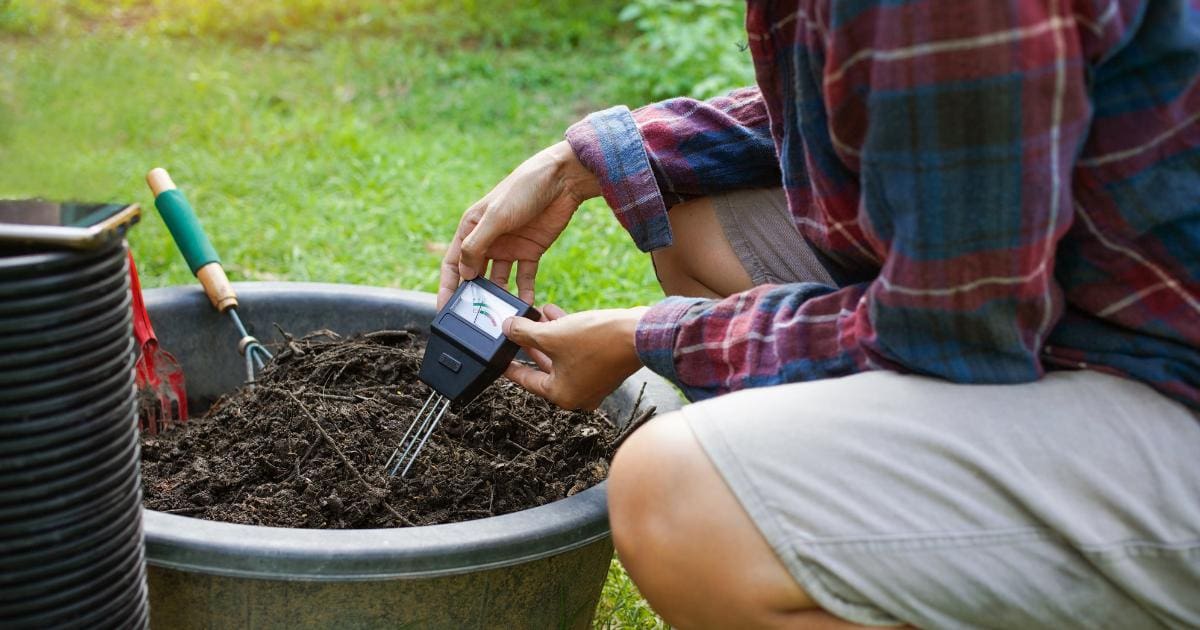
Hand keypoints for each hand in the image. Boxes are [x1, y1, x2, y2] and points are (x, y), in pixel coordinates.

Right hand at [438, 141, 600, 308]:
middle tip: (474, 321)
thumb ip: (477, 245)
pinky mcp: (531, 251)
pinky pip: (524, 278)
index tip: (444, 310)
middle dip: (473, 297)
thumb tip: (464, 274)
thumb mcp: (496, 217)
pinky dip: (523, 293)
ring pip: (498, 280)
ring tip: (501, 318)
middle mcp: (488, 239)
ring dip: (498, 298)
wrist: (562, 179)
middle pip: (474, 275)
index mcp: (471, 228)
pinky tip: (525, 308)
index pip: (454, 263)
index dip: (447, 287)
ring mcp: (509, 247)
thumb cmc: (524, 189)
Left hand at [503, 304, 647, 409]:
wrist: (640, 334)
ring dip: (549, 334)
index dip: (510, 366)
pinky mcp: (605, 365)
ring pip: (562, 356)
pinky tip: (556, 313)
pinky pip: (578, 350)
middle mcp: (578, 393)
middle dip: (531, 343)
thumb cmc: (598, 342)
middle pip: (545, 367)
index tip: (499, 360)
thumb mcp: (551, 335)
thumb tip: (507, 328)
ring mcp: (594, 380)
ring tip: (536, 314)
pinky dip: (567, 334)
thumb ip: (524, 333)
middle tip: (516, 331)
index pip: (527, 381)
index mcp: (561, 395)